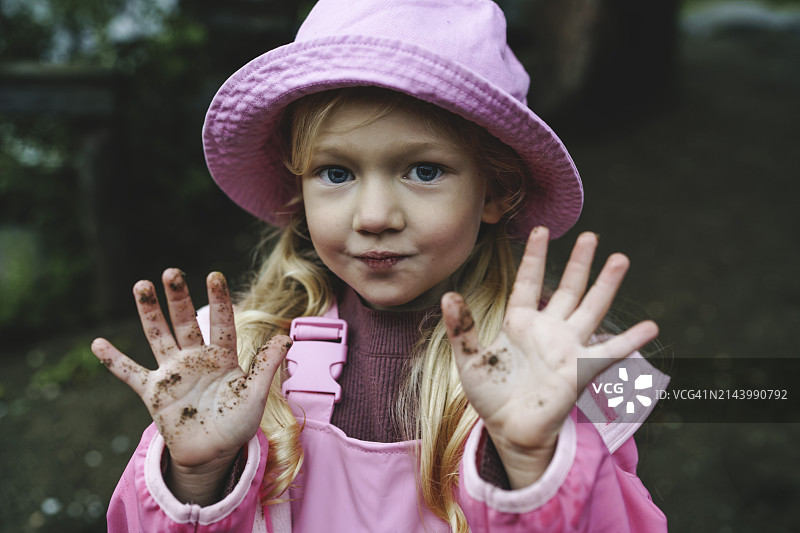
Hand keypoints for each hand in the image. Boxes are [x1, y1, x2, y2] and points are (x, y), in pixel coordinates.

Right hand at [91, 269, 290, 503]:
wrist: (212, 453)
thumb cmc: (237, 423)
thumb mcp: (254, 394)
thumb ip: (266, 365)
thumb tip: (285, 337)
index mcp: (222, 356)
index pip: (221, 321)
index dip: (218, 300)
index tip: (214, 275)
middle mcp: (195, 357)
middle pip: (185, 321)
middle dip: (179, 297)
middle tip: (171, 272)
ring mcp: (173, 372)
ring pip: (158, 336)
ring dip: (149, 312)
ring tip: (141, 285)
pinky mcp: (154, 392)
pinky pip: (130, 373)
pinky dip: (114, 360)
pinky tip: (97, 343)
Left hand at [442, 228, 657, 487]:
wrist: (508, 430)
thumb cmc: (489, 395)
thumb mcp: (468, 358)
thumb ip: (461, 327)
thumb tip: (447, 295)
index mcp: (519, 323)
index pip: (529, 282)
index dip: (536, 256)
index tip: (542, 230)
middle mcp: (547, 329)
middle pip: (568, 288)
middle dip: (579, 263)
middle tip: (591, 236)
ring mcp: (567, 347)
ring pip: (591, 308)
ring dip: (606, 285)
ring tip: (620, 259)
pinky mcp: (581, 370)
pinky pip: (610, 352)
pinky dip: (630, 340)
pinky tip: (650, 327)